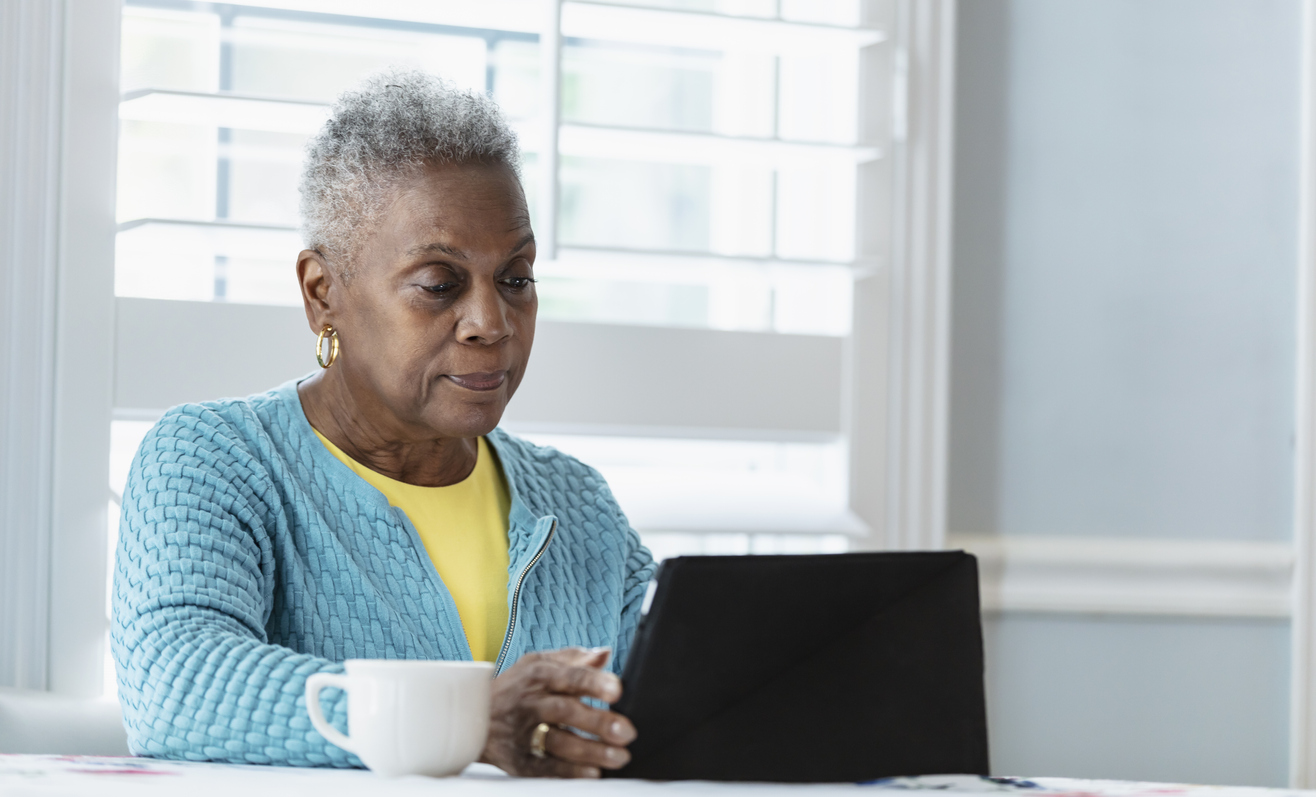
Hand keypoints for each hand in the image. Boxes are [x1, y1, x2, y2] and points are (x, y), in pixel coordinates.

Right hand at [480, 647, 636, 777]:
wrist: (471, 716)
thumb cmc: (515, 687)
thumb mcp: (539, 663)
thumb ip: (574, 659)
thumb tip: (605, 654)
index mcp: (539, 675)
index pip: (570, 676)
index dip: (595, 682)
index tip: (618, 691)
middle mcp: (531, 702)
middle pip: (566, 711)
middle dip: (598, 722)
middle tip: (627, 732)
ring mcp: (523, 732)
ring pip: (558, 742)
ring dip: (591, 752)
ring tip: (619, 756)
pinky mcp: (519, 759)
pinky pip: (546, 767)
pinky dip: (569, 772)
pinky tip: (592, 773)